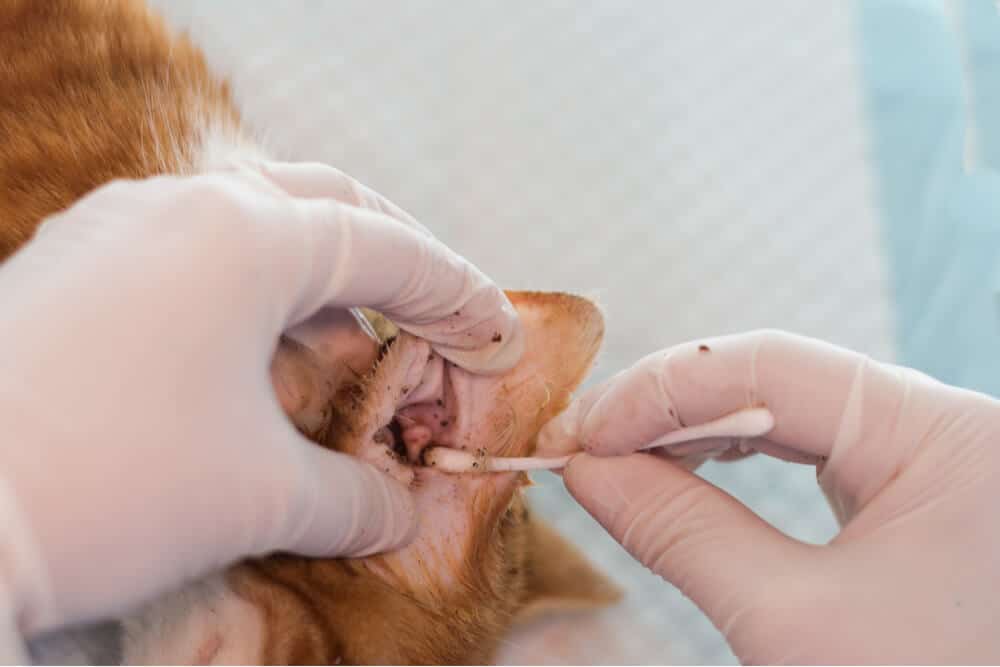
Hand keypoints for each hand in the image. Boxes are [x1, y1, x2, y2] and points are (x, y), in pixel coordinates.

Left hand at [0, 161, 521, 634]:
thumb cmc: (109, 486)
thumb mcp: (262, 494)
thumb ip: (352, 496)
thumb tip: (393, 514)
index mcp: (245, 236)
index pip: (386, 247)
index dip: (456, 293)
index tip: (496, 331)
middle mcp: (181, 206)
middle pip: (327, 207)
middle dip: (396, 261)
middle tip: (440, 314)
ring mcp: (116, 227)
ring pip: (252, 227)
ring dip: (318, 284)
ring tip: (354, 351)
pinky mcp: (72, 264)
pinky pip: (190, 256)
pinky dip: (247, 298)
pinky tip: (259, 357)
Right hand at [540, 330, 999, 662]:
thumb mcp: (789, 624)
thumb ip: (682, 532)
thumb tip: (589, 469)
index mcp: (943, 436)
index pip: (772, 368)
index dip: (663, 391)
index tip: (584, 432)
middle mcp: (944, 426)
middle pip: (776, 379)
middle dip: (668, 409)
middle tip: (582, 441)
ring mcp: (929, 456)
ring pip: (786, 408)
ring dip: (692, 430)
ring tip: (616, 455)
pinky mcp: (908, 490)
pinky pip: (808, 447)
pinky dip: (733, 456)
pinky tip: (678, 466)